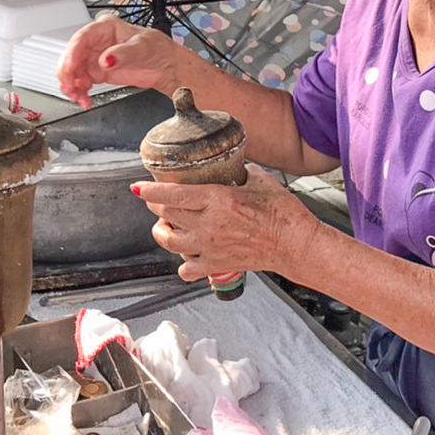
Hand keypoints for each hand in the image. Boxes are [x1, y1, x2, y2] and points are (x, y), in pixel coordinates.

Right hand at [57, 13, 180, 107]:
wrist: (165, 66)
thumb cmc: (156, 49)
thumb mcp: (142, 48)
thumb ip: (122, 54)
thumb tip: (105, 60)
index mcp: (106, 28)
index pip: (82, 38)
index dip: (72, 53)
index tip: (69, 68)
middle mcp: (97, 41)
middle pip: (72, 55)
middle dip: (67, 72)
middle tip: (69, 86)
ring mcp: (95, 57)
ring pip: (73, 70)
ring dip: (71, 85)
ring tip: (77, 97)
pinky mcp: (97, 72)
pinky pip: (81, 82)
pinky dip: (79, 91)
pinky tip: (83, 99)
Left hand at [132, 164, 323, 281]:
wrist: (296, 244)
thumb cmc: (283, 212)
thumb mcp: (260, 180)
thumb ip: (240, 172)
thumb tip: (231, 166)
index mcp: (218, 199)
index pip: (173, 194)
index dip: (150, 191)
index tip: (137, 188)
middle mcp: (209, 224)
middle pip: (166, 215)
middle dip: (156, 207)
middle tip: (158, 201)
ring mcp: (210, 247)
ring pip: (169, 242)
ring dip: (163, 232)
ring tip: (167, 226)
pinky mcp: (216, 264)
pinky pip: (186, 269)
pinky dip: (182, 262)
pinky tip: (187, 252)